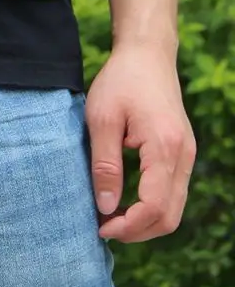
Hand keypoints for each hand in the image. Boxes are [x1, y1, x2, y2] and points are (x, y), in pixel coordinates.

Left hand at [85, 41, 195, 242]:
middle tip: (103, 229)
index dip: (127, 226)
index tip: (100, 227)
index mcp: (164, 149)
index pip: (153, 207)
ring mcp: (185, 155)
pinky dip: (152, 206)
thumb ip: (105, 165)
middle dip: (137, 231)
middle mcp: (183, 156)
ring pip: (173, 208)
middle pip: (169, 216)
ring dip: (145, 222)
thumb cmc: (121, 82)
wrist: (147, 55)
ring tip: (111, 219)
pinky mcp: (180, 152)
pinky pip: (172, 192)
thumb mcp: (102, 120)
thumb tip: (106, 207)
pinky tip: (125, 202)